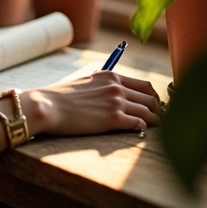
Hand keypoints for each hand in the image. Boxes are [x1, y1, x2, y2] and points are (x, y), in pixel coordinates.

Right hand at [26, 71, 163, 135]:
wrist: (49, 105)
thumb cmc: (63, 97)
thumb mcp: (86, 82)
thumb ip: (103, 86)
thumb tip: (115, 94)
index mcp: (110, 76)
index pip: (144, 85)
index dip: (153, 98)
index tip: (154, 107)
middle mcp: (116, 87)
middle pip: (151, 98)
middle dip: (157, 110)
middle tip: (158, 120)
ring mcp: (116, 102)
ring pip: (149, 112)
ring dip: (154, 121)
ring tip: (153, 128)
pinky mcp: (113, 119)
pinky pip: (139, 124)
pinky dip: (143, 128)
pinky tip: (139, 131)